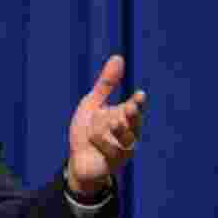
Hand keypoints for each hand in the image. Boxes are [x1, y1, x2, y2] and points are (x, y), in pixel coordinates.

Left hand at [67, 55, 145, 195]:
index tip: (139, 95)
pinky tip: (91, 141)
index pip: (135, 106)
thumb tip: (118, 56)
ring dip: (109, 129)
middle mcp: (130, 131)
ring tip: (106, 126)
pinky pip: (108, 147)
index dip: (138, 102)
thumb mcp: (92, 104)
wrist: (78, 160)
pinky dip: (96, 141)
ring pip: (122, 134)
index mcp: (125, 115)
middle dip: (131, 115)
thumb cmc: (86, 131)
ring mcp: (125, 148)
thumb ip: (106, 84)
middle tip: (129, 108)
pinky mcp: (117, 161)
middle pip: (134, 120)